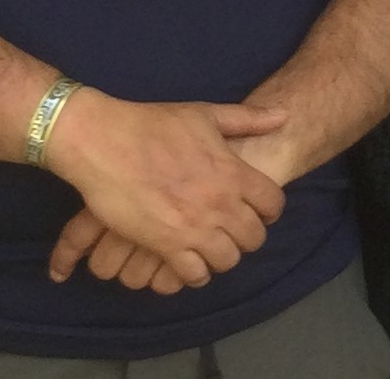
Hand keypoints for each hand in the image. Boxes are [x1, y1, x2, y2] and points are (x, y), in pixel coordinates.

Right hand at [42, 94, 287, 287]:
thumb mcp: (204, 115)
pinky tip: (187, 261)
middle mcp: (220, 203)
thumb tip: (284, 115)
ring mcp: (194, 227)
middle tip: (232, 231)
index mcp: (233, 172)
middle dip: (247, 236)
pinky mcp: (165, 245)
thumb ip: (247, 120)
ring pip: (227, 260)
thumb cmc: (153, 125)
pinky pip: (193, 274)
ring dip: (221, 256)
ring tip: (210, 247)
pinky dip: (194, 272)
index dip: (270, 209)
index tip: (258, 210)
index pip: (274, 203)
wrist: (105, 141)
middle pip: (254, 238)